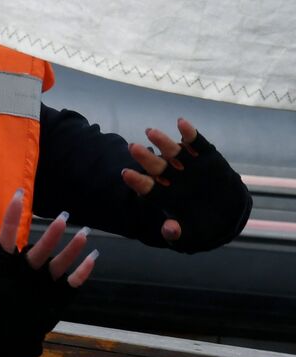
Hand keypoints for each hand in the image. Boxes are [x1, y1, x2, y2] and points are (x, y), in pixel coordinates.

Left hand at [0, 189, 96, 318]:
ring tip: (84, 233)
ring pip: (58, 263)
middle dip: (51, 235)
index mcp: (2, 269)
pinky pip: (72, 283)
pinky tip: (92, 259)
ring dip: (71, 249)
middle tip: (63, 218)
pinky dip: (82, 272)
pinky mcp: (55, 299)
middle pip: (38, 250)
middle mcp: (24, 273)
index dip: (13, 218)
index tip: (19, 194)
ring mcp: (41, 285)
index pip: (7, 239)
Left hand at [120, 118, 249, 251]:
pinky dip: (189, 133)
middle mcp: (172, 178)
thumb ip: (178, 233)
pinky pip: (196, 144)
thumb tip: (169, 230)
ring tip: (150, 132)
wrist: (229, 213)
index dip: (137, 181)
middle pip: (156, 167)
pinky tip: (181, 123)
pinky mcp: (206, 157)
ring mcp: (188, 166)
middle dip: (145, 158)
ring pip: (172, 152)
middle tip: (132, 147)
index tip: (125, 173)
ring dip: (162, 142)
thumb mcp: (191, 234)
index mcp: (164, 195)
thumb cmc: (203, 226)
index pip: (146, 187)